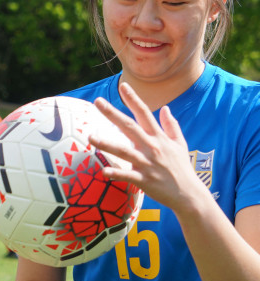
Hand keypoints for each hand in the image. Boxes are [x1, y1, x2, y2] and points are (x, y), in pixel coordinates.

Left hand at [89, 82, 204, 211]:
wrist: (189, 194)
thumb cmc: (182, 168)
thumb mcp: (180, 144)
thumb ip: (171, 125)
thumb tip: (166, 108)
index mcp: (158, 137)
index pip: (145, 113)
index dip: (134, 99)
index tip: (123, 86)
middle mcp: (152, 147)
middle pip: (130, 126)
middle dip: (113, 114)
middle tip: (97, 102)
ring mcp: (148, 163)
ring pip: (124, 151)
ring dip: (107, 144)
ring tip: (91, 137)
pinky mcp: (145, 180)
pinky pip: (128, 176)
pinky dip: (116, 174)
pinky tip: (103, 172)